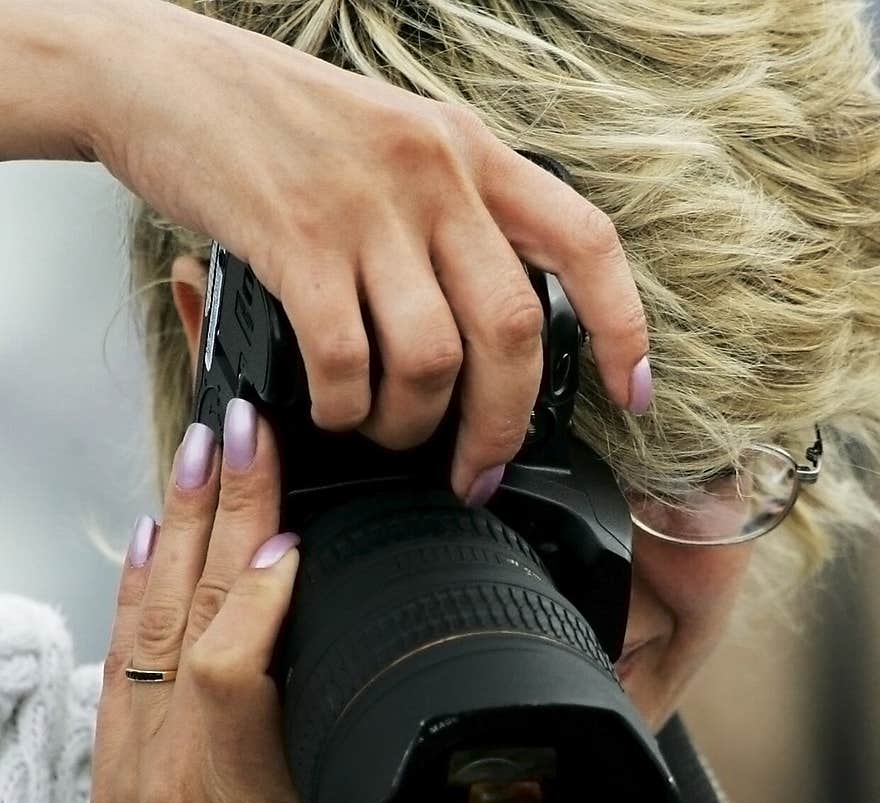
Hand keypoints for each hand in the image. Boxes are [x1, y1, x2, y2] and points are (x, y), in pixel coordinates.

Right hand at [73, 0, 651, 501]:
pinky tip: (332, 409)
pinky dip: (345, 408)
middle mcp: (434, 174)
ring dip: (413, 423)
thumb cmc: (275, 125)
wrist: (160, 75)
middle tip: (478, 473)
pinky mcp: (295, 239)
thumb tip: (475, 335)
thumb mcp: (391, 146)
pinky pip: (348, 359)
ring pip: (433, 357)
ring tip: (385, 432)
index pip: (585, 242)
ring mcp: (367, 206)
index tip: (631, 393)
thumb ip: (444, 221)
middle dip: (502, 425)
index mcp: (470, 152)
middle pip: (511, 329)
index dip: (623, 328)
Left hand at [90, 401, 405, 802]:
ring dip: (173, 536)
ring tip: (193, 460)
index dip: (264, 586)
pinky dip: (140, 596)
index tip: (296, 523)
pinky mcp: (121, 785)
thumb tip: (359, 649)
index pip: (232, 662)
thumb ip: (359, 745)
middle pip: (185, 622)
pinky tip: (146, 544)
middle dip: (214, 517)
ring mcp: (132, 782)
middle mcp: (166, 784)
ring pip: (145, 631)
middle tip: (234, 433)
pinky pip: (124, 669)